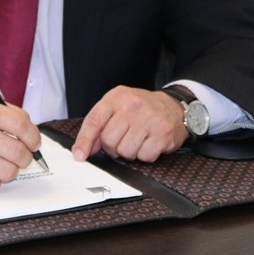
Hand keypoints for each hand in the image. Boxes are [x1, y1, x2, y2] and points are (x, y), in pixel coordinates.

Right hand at [0, 98, 40, 191]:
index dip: (34, 137)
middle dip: (26, 156)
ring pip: (9, 172)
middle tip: (22, 155)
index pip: (22, 125)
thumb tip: (31, 133)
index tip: (34, 143)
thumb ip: (7, 114)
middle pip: (18, 152)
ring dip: (11, 169)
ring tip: (2, 162)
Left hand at [71, 86, 187, 162]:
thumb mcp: (118, 108)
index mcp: (117, 97)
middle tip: (124, 139)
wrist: (173, 107)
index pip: (94, 121)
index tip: (80, 156)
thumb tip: (84, 150)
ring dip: (130, 152)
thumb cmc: (142, 109)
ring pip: (125, 152)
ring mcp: (149, 119)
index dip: (84, 141)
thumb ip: (99, 125)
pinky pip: (144, 157)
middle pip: (109, 141)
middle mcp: (132, 105)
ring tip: (138, 139)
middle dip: (113, 147)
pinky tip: (150, 142)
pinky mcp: (162, 133)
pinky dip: (146, 155)